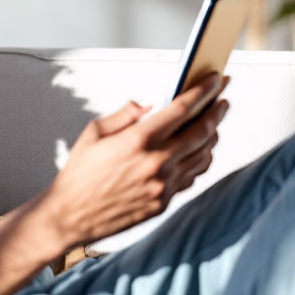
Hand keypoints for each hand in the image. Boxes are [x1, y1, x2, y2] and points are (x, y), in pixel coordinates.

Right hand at [39, 74, 229, 249]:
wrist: (72, 215)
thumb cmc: (80, 173)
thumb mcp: (94, 132)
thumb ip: (125, 115)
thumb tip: (149, 107)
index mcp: (138, 140)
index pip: (182, 108)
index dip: (204, 91)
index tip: (215, 79)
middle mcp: (156, 162)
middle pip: (202, 131)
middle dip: (217, 110)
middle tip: (223, 99)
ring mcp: (163, 184)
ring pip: (203, 155)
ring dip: (212, 136)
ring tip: (213, 123)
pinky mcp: (163, 202)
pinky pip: (192, 177)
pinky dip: (201, 160)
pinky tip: (199, 151)